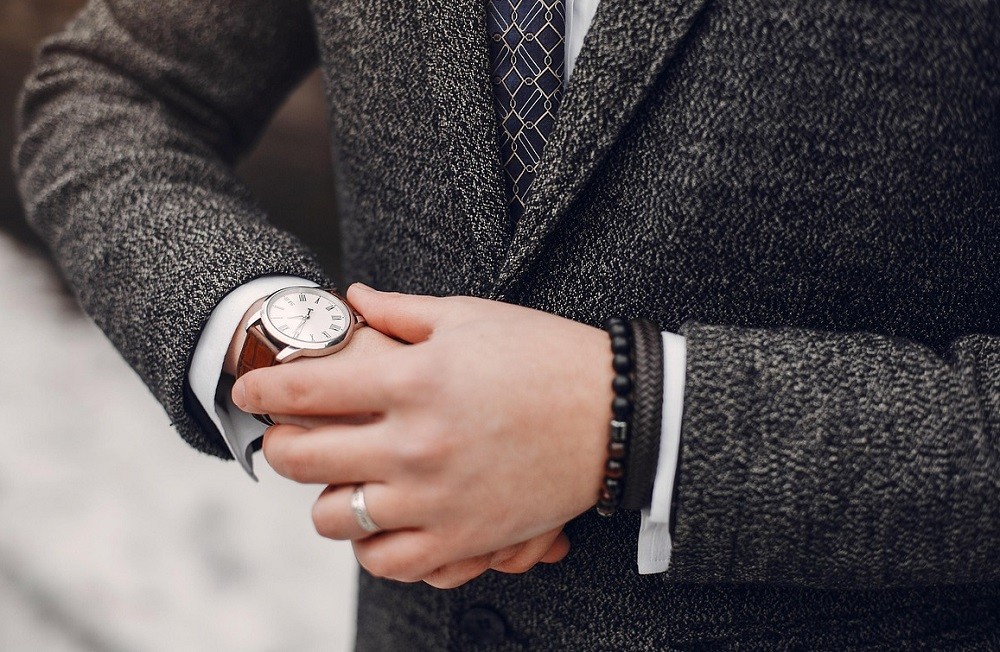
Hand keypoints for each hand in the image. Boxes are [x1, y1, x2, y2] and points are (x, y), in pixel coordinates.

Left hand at [232, 284, 611, 583]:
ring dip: (323, 499)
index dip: (260, 389)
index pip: (304, 389)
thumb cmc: (543, 355)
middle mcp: (414, 442)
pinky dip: (371, 546)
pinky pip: (389, 561)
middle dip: (278, 445)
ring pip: (334, 518)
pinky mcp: (464, 536)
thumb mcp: (471, 317)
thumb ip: (399, 312)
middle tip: (287, 436)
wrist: (615, 414)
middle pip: (301, 459)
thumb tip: (350, 298)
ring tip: (339, 481)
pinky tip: (378, 522)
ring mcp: (436, 496)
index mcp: (412, 378)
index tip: (248, 391)